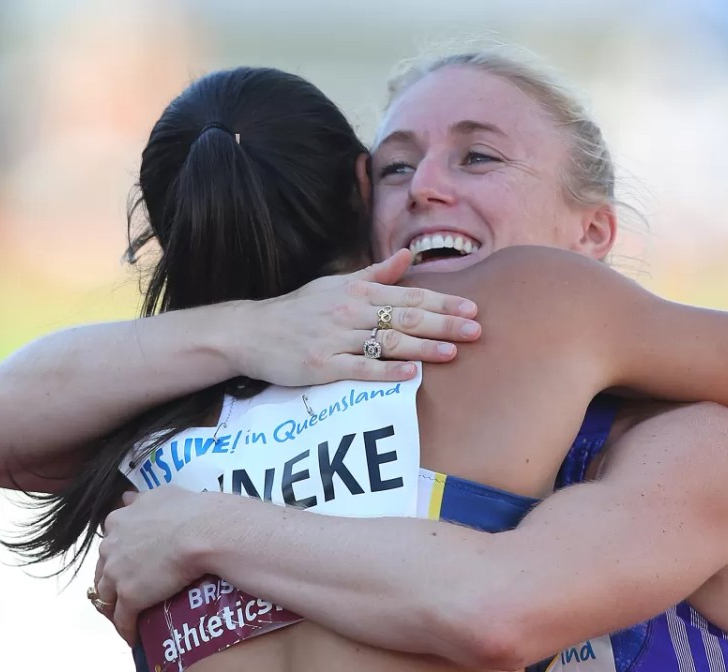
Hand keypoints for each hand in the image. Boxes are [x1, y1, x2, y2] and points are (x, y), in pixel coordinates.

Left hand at [93, 489, 215, 644]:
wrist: (202, 531)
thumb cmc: (187, 510)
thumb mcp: (160, 495)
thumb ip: (140, 499)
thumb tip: (129, 498)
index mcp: (118, 522)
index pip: (110, 544)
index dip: (118, 555)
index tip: (129, 562)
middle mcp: (110, 547)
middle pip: (102, 571)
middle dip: (111, 581)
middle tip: (128, 589)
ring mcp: (117, 573)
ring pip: (106, 597)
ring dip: (115, 607)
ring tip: (128, 615)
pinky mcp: (129, 596)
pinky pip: (122, 619)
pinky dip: (127, 629)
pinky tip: (134, 636)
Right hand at [230, 249, 480, 385]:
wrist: (252, 331)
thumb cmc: (299, 310)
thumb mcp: (336, 283)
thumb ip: (375, 273)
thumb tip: (407, 257)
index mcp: (357, 290)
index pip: (409, 296)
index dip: (443, 303)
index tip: (472, 309)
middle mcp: (350, 311)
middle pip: (405, 318)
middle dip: (443, 324)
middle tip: (475, 331)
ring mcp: (336, 338)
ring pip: (387, 342)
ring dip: (422, 348)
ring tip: (452, 353)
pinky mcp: (322, 365)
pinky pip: (359, 368)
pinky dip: (386, 371)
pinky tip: (410, 375)